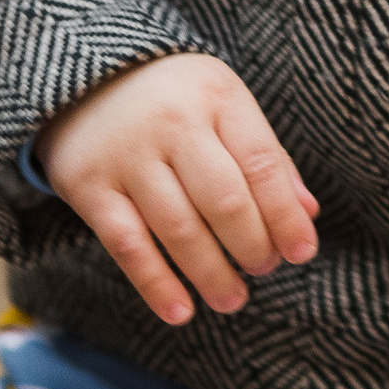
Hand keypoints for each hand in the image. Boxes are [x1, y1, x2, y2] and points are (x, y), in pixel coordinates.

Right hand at [37, 54, 318, 326]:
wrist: (81, 77)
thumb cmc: (173, 100)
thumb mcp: (223, 106)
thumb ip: (266, 157)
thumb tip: (306, 214)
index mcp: (215, 95)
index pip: (261, 163)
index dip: (285, 216)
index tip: (301, 253)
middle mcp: (171, 120)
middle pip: (223, 200)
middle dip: (251, 246)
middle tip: (263, 268)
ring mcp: (126, 153)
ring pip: (178, 228)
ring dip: (211, 273)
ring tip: (232, 298)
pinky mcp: (86, 184)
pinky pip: (127, 244)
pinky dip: (156, 284)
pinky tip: (180, 311)